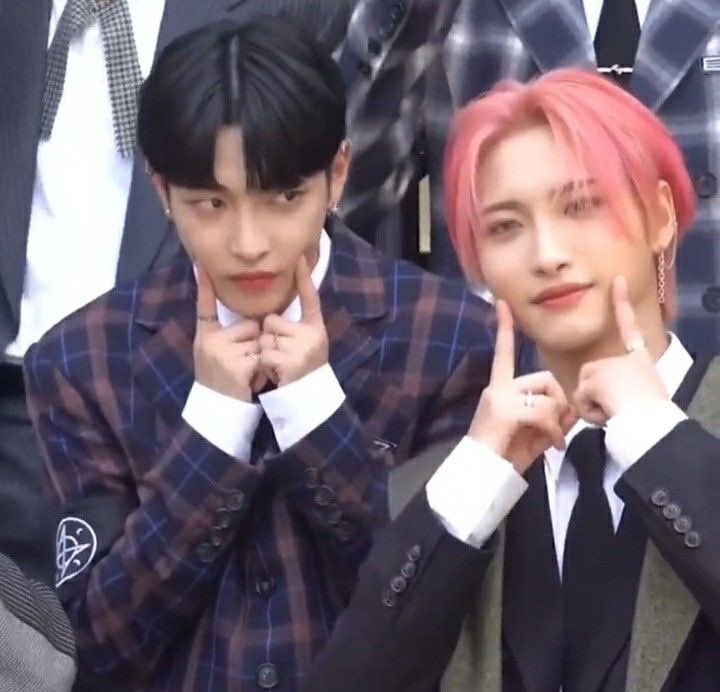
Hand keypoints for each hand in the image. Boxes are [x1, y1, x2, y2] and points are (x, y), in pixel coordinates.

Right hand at [193, 265, 265, 400]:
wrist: (218, 410)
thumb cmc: (221, 380)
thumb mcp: (213, 353)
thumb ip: (223, 334)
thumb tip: (245, 318)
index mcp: (205, 335)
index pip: (205, 306)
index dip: (204, 285)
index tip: (201, 263)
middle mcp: (211, 341)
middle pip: (251, 325)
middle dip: (254, 342)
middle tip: (242, 363)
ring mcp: (223, 353)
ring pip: (259, 341)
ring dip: (259, 357)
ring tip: (245, 373)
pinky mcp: (237, 365)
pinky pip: (262, 356)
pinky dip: (261, 370)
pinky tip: (248, 381)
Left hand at [259, 255, 328, 386]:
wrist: (308, 397)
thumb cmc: (300, 368)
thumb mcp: (303, 344)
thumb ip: (292, 327)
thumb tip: (270, 315)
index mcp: (315, 327)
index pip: (310, 298)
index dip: (305, 278)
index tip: (300, 257)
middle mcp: (312, 334)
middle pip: (272, 321)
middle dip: (269, 337)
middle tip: (282, 355)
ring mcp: (302, 347)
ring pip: (266, 338)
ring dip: (266, 353)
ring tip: (280, 365)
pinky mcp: (290, 361)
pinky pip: (264, 353)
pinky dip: (265, 365)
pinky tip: (277, 373)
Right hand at [468, 300, 575, 473]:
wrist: (482, 474)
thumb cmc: (506, 454)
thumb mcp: (533, 431)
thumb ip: (550, 416)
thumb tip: (571, 409)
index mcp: (499, 388)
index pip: (504, 353)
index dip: (504, 329)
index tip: (501, 304)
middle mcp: (497, 388)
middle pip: (545, 379)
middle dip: (560, 402)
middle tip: (559, 427)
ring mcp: (499, 397)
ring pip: (547, 397)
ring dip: (557, 421)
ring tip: (553, 440)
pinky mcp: (504, 410)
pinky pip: (543, 412)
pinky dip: (553, 431)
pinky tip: (551, 446)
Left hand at [573, 276, 668, 425]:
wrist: (651, 424)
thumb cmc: (650, 417)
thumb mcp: (641, 395)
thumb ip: (620, 386)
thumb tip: (600, 393)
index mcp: (640, 360)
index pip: (630, 327)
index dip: (622, 303)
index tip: (617, 281)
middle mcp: (623, 358)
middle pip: (591, 376)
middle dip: (596, 397)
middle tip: (620, 408)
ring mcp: (606, 364)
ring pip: (583, 389)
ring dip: (593, 406)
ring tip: (616, 411)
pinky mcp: (593, 377)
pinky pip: (580, 401)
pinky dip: (590, 413)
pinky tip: (609, 413)